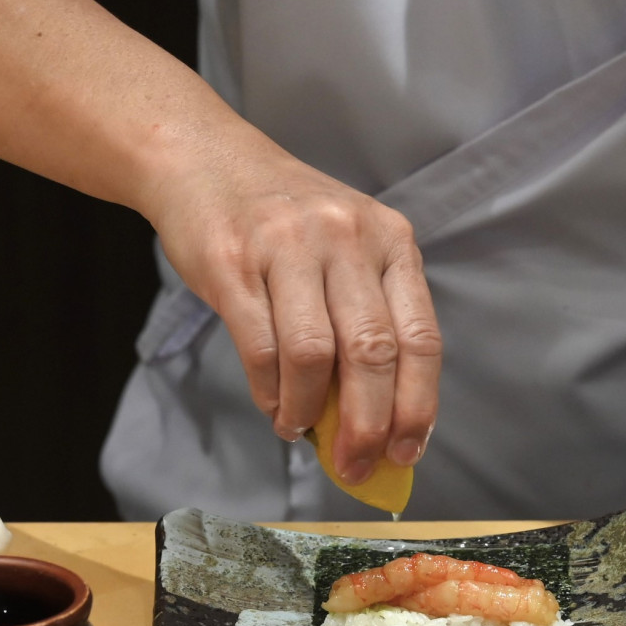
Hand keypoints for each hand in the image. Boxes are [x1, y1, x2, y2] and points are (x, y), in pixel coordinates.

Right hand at [148, 136, 441, 483]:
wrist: (204, 160)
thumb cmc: (284, 220)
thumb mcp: (346, 250)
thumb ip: (366, 321)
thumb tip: (373, 422)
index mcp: (391, 240)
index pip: (421, 338)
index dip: (418, 405)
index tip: (407, 452)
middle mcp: (347, 238)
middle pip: (373, 354)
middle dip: (368, 426)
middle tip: (356, 465)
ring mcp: (289, 247)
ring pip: (315, 356)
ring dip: (308, 411)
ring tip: (299, 429)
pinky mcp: (233, 264)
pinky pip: (261, 349)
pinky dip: (270, 394)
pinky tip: (274, 406)